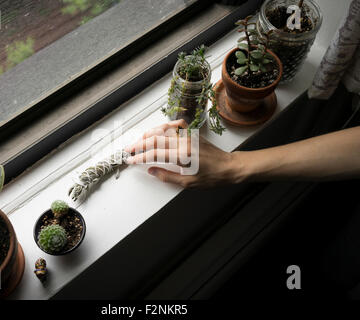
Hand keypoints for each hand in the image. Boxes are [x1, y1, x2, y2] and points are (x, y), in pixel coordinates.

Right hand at [124, 119, 241, 187]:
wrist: (230, 167)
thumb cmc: (213, 177)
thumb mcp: (189, 183)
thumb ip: (168, 176)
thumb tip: (152, 171)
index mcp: (182, 156)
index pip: (154, 154)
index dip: (140, 157)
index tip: (131, 160)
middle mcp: (184, 142)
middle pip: (155, 139)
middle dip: (139, 144)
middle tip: (129, 149)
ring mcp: (188, 135)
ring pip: (163, 129)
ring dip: (149, 134)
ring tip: (139, 140)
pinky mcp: (193, 133)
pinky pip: (176, 124)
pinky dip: (165, 125)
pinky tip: (159, 128)